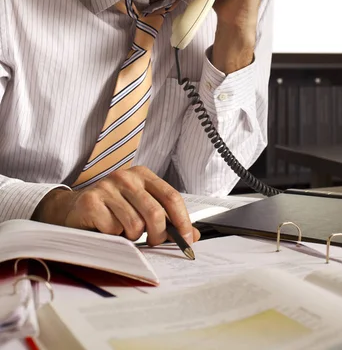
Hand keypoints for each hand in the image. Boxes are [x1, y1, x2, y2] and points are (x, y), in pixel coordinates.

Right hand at [32, 166, 199, 246]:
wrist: (71, 208)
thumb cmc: (112, 209)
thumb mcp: (141, 208)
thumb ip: (167, 219)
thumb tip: (193, 236)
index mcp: (142, 175)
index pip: (171, 197)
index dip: (182, 221)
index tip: (187, 240)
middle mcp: (125, 177)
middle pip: (155, 214)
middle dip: (158, 235)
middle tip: (153, 242)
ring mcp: (107, 187)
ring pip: (134, 225)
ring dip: (131, 236)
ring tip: (122, 230)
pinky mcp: (90, 202)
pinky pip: (113, 230)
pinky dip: (112, 236)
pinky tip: (105, 228)